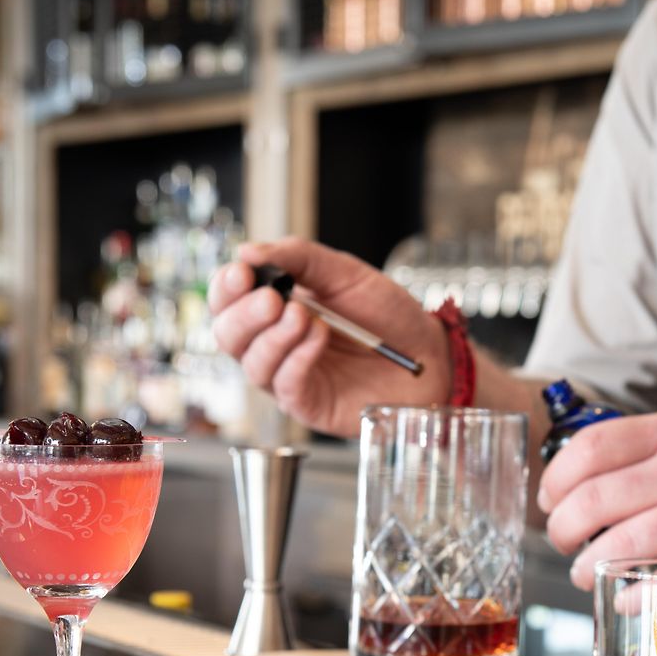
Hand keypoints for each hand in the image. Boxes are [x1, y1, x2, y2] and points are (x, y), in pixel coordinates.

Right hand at [209, 238, 451, 436]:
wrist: (429, 353)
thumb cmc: (387, 315)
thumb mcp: (345, 273)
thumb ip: (299, 258)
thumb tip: (247, 251)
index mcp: (276, 309)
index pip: (229, 301)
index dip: (227, 287)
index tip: (241, 272)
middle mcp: (274, 344)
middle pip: (229, 335)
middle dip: (244, 314)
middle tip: (273, 299)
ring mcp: (289, 376)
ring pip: (253, 363)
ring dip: (274, 336)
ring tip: (306, 317)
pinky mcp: (308, 404)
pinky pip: (285, 386)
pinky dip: (296, 360)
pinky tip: (317, 339)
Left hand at [537, 411, 656, 589]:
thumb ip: (640, 449)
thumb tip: (570, 480)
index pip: (589, 448)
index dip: (555, 480)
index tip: (549, 501)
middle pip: (592, 500)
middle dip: (562, 531)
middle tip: (563, 543)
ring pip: (616, 545)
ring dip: (586, 568)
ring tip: (586, 572)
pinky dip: (629, 595)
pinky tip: (625, 593)